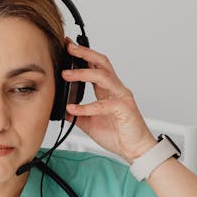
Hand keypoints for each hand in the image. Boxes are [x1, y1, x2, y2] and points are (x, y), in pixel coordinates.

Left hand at [62, 38, 156, 163]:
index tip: (68, 46)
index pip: (96, 66)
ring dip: (83, 73)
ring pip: (103, 76)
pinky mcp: (124, 109)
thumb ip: (77, 114)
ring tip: (66, 74)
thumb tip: (61, 108)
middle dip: (85, 53)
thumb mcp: (89, 123)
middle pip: (102, 63)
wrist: (134, 150)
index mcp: (108, 91)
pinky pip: (103, 104)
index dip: (83, 55)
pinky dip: (86, 106)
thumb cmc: (118, 135)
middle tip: (69, 47)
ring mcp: (122, 97)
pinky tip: (73, 108)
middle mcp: (116, 89)